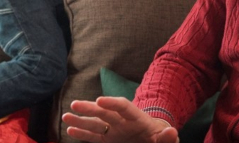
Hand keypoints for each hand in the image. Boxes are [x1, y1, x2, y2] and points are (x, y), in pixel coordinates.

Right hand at [64, 97, 178, 142]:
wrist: (153, 142)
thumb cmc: (161, 140)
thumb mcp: (166, 140)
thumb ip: (166, 138)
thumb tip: (172, 131)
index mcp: (137, 118)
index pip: (124, 107)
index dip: (112, 103)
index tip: (100, 101)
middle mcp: (122, 122)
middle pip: (105, 112)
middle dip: (90, 108)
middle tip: (75, 104)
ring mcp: (113, 131)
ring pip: (95, 123)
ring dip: (81, 119)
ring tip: (65, 116)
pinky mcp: (108, 141)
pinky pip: (93, 137)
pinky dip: (82, 134)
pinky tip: (70, 130)